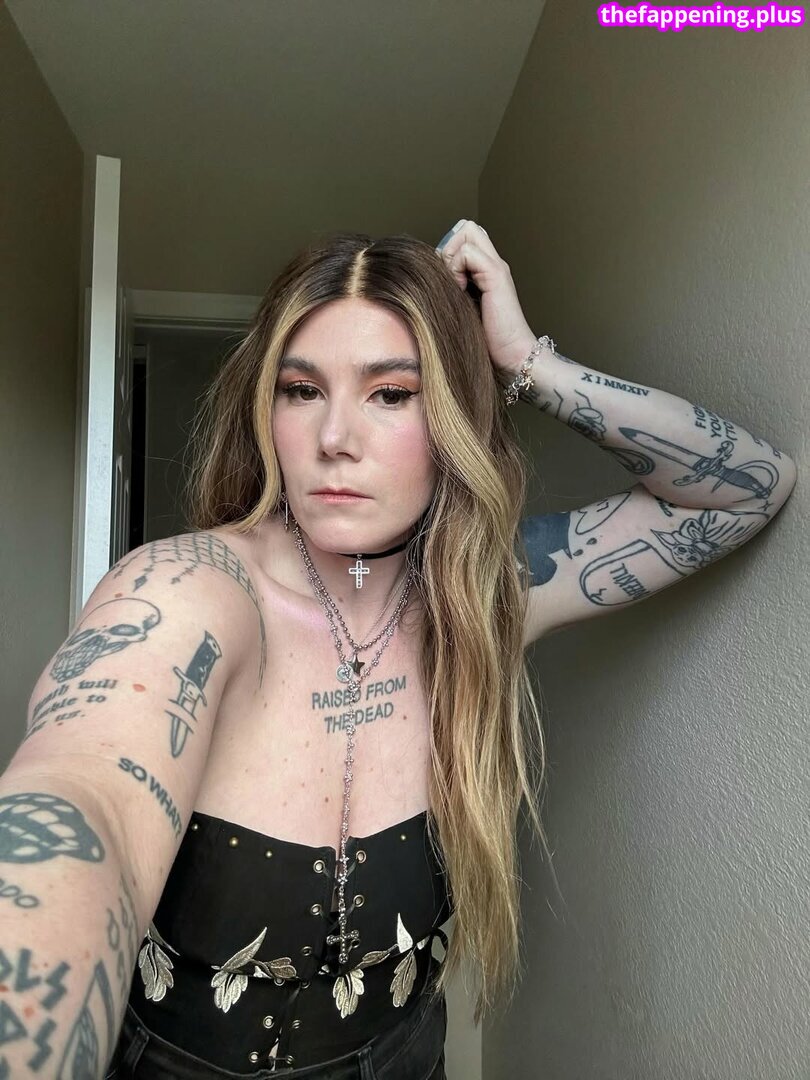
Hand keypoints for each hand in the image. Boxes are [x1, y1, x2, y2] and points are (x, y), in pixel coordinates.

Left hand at [435, 219, 535, 382]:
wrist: (512, 356)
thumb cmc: (487, 341)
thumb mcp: (462, 309)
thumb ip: (452, 290)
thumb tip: (429, 277)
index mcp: (486, 270)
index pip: (466, 236)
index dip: (450, 249)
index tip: (445, 278)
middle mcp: (494, 263)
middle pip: (467, 228)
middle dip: (449, 248)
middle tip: (449, 279)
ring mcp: (496, 267)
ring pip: (467, 233)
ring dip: (452, 257)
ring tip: (455, 286)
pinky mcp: (496, 275)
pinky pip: (467, 252)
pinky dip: (456, 268)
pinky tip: (460, 290)